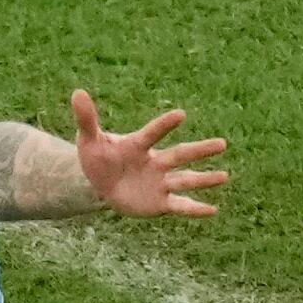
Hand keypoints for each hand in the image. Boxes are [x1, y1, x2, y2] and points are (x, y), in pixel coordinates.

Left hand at [70, 90, 228, 217]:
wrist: (103, 185)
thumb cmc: (100, 158)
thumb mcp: (89, 141)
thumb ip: (86, 119)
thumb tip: (78, 92)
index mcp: (139, 145)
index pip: (152, 133)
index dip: (164, 125)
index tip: (180, 114)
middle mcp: (156, 162)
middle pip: (179, 155)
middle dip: (199, 151)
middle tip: (222, 143)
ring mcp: (161, 182)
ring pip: (185, 180)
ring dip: (204, 179)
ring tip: (224, 176)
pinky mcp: (161, 202)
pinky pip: (181, 206)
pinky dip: (196, 209)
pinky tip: (213, 210)